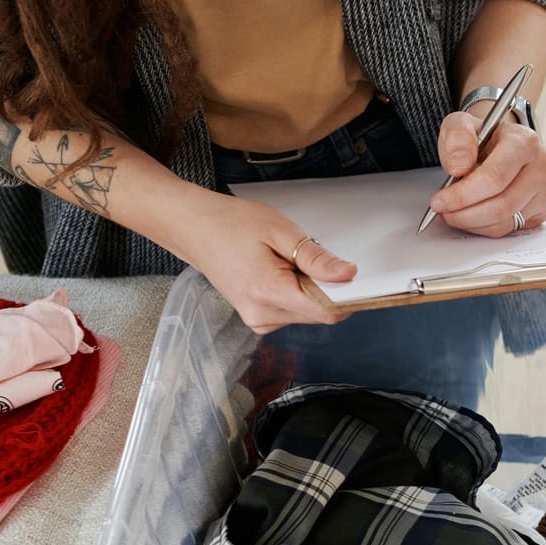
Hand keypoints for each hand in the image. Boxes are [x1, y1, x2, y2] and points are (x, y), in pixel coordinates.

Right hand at [174, 192, 354, 333]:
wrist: (193, 228)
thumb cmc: (231, 224)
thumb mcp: (280, 232)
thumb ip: (316, 258)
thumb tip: (348, 275)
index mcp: (269, 293)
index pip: (327, 311)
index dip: (346, 294)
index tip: (352, 276)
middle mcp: (263, 315)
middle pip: (319, 312)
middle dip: (323, 286)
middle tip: (302, 257)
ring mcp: (259, 320)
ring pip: (308, 312)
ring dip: (308, 288)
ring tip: (284, 262)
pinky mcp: (258, 318)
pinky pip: (293, 310)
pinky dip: (295, 292)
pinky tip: (278, 272)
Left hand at [430, 110, 545, 235]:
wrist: (504, 144)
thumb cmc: (484, 137)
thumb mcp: (461, 124)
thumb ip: (457, 138)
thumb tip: (459, 166)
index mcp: (524, 141)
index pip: (494, 177)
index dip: (463, 195)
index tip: (439, 201)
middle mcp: (543, 166)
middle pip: (502, 205)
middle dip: (465, 214)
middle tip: (443, 212)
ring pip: (506, 221)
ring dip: (473, 223)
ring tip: (454, 214)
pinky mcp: (545, 209)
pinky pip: (511, 228)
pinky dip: (486, 227)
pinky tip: (473, 216)